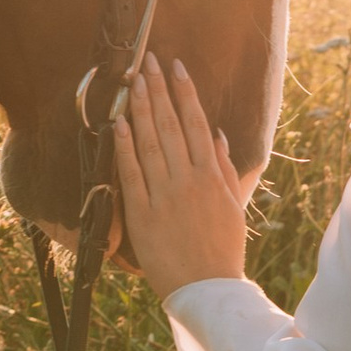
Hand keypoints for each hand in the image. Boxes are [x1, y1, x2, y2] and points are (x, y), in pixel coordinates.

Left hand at [112, 55, 249, 300]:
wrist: (207, 288)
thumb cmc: (223, 248)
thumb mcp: (233, 204)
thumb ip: (227, 168)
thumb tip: (219, 135)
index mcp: (212, 176)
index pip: (196, 124)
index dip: (185, 93)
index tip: (176, 68)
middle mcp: (188, 179)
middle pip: (170, 125)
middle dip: (158, 90)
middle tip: (148, 61)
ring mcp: (164, 195)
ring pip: (149, 142)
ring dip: (139, 109)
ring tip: (131, 81)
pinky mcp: (143, 213)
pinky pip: (131, 174)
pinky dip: (124, 147)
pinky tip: (117, 123)